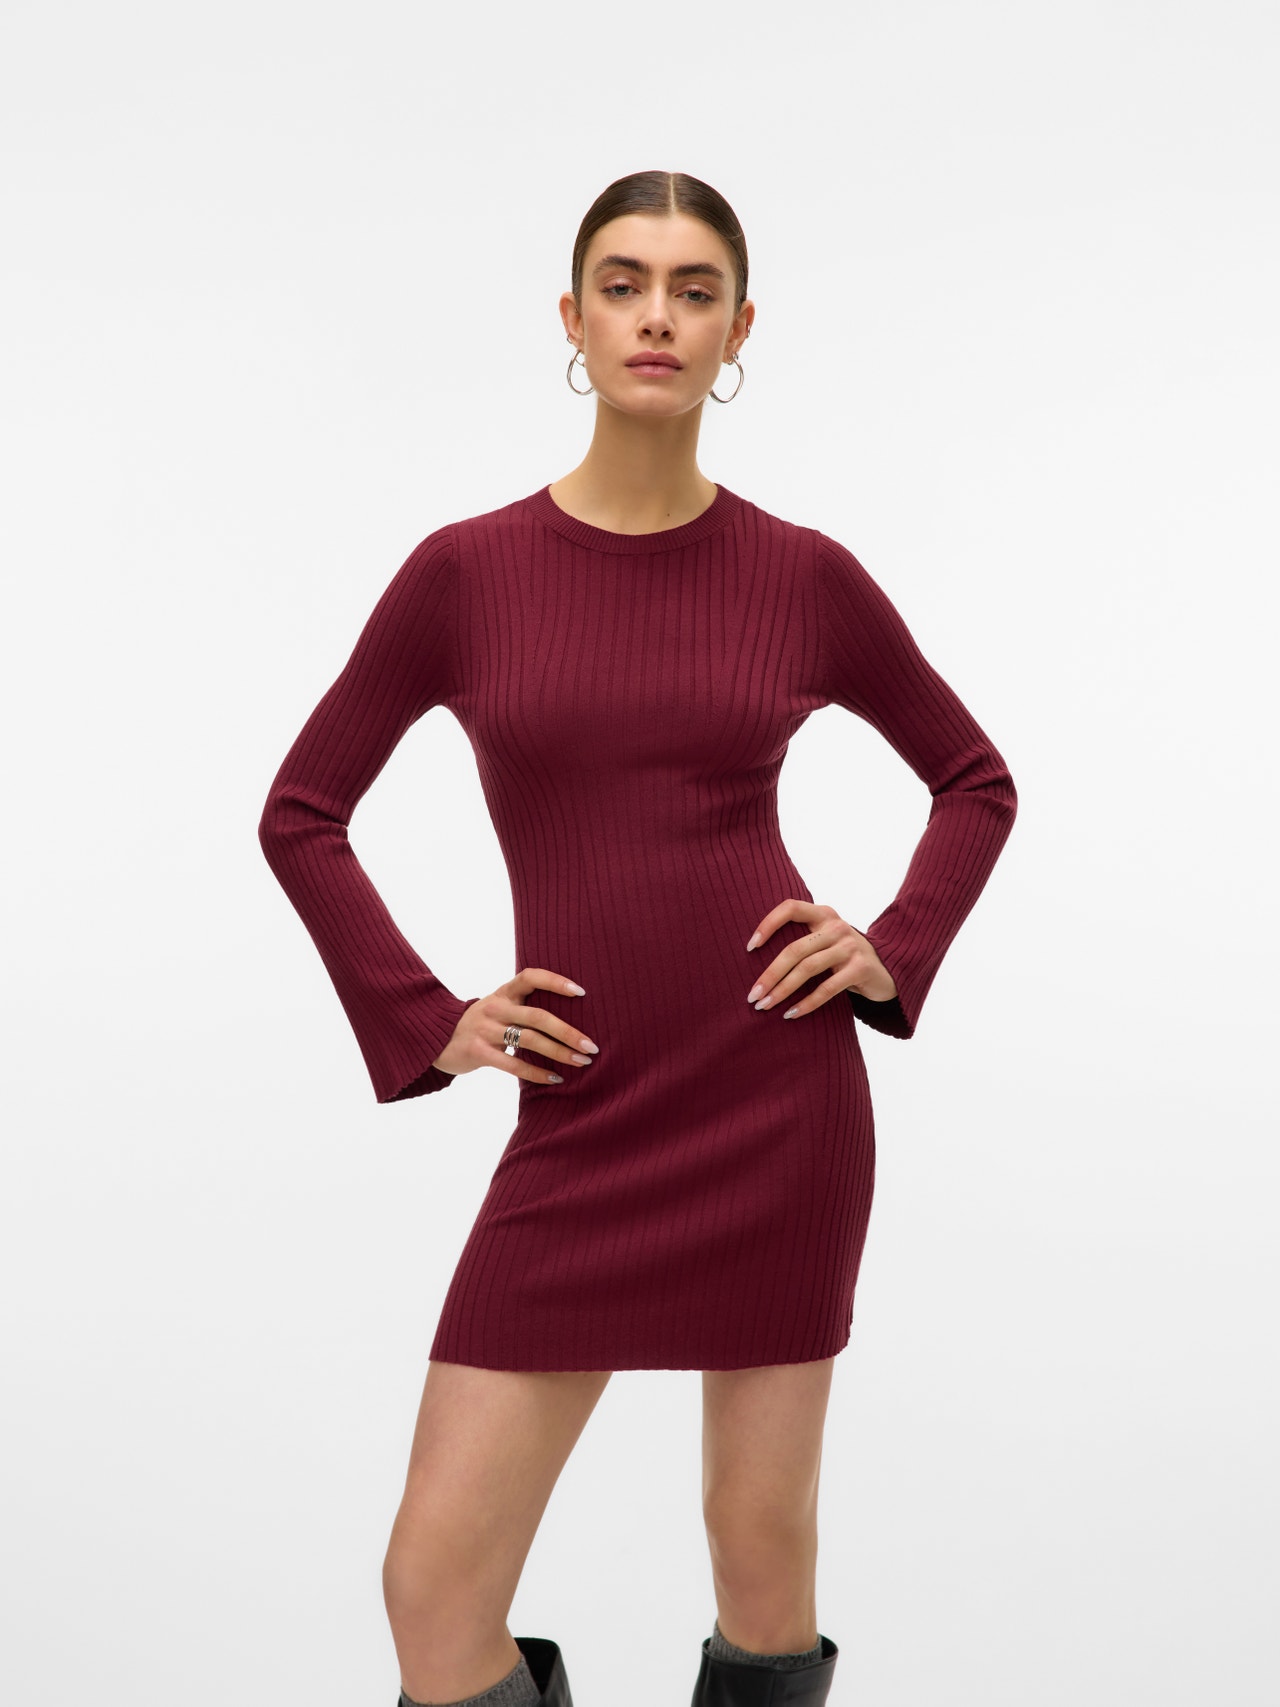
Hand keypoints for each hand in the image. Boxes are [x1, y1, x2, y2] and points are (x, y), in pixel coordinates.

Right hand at [431, 967, 599, 1084]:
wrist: (436, 1038)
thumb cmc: (480, 1023)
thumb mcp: (498, 1006)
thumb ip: (524, 1007)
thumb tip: (571, 1015)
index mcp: (503, 992)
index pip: (531, 977)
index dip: (555, 981)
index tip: (581, 992)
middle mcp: (495, 1007)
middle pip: (538, 1016)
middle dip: (568, 1032)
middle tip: (591, 1045)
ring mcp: (485, 1029)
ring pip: (530, 1040)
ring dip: (559, 1053)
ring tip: (582, 1062)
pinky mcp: (478, 1052)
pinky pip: (513, 1064)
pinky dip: (537, 1073)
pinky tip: (556, 1079)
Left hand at [744, 900, 897, 1017]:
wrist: (886, 970)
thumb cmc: (843, 957)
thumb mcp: (825, 941)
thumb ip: (801, 941)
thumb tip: (754, 961)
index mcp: (823, 914)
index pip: (790, 908)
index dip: (768, 923)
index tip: (749, 947)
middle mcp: (836, 926)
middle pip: (794, 949)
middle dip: (769, 974)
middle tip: (752, 995)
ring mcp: (850, 946)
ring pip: (807, 969)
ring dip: (782, 990)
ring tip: (765, 1006)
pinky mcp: (860, 968)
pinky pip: (826, 988)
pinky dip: (806, 1003)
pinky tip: (791, 1014)